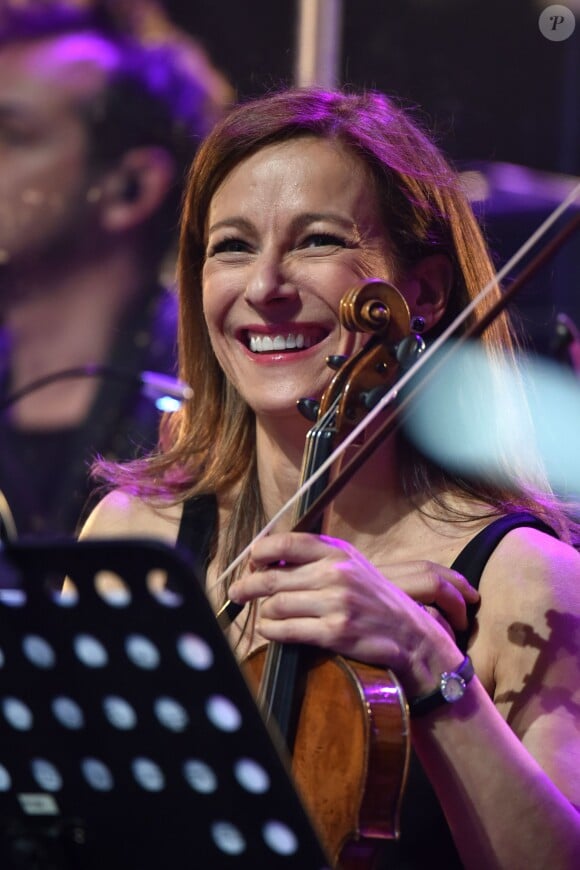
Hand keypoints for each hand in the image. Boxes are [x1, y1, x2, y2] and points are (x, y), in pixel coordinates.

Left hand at [228, 532, 478, 689]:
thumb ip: (318, 561)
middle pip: (272, 577)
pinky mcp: (335, 632)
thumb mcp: (353, 568)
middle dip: (247, 586)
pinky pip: (287, 630)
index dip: (260, 552)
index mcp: (338, 553)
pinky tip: (268, 631)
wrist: (413, 636)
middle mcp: (336, 573)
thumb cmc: (377, 601)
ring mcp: (336, 603)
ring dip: (263, 613)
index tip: (250, 560)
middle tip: (236, 593)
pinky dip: (271, 631)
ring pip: (276, 605)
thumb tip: (270, 561)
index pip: (286, 543)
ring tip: (262, 617)